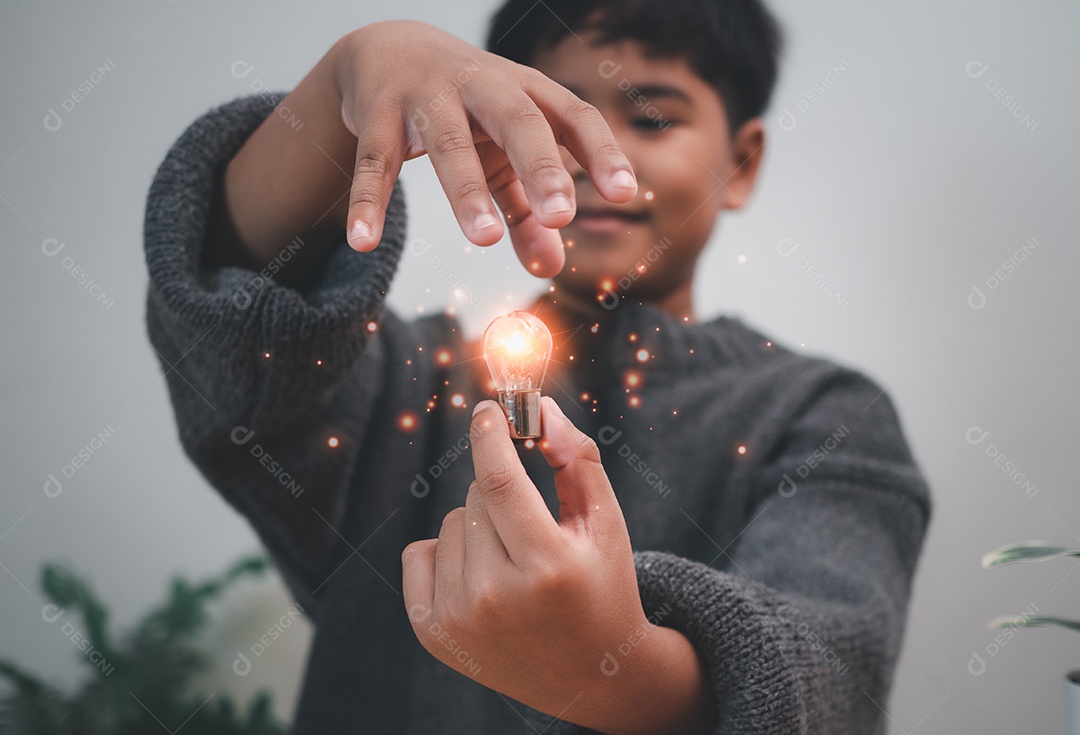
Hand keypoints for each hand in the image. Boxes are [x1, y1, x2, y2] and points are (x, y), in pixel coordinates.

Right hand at [334, 21, 637, 276]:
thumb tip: (552, 270)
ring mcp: (427, 94)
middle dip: (541, 167)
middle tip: (562, 217)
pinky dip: (368, 201)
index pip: (573, 116)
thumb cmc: (466, 112)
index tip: (627, 194)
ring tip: (483, 239)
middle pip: (518, 121)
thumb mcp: (502, 156)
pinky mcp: (378, 112)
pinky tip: (364, 242)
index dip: (601, 152)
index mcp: (526, 91)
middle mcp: (483, 84)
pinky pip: (373, 162)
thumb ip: (528, 212)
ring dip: (466, 191)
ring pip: (448, 143)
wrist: (387, 49)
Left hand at [402, 398, 714, 733]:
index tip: (487, 410)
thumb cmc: (603, 584)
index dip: (490, 435)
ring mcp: (460, 620)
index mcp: (547, 566)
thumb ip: (576, 457)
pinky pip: (418, 552)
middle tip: (532, 525)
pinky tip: (480, 576)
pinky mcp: (433, 634)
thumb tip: (537, 409)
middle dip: (502, 491)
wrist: (591, 675)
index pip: (499, 479)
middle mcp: (496, 597)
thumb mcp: (605, 520)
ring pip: (450, 522)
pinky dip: (446, 552)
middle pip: (476, 496)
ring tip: (513, 561)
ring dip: (478, 525)